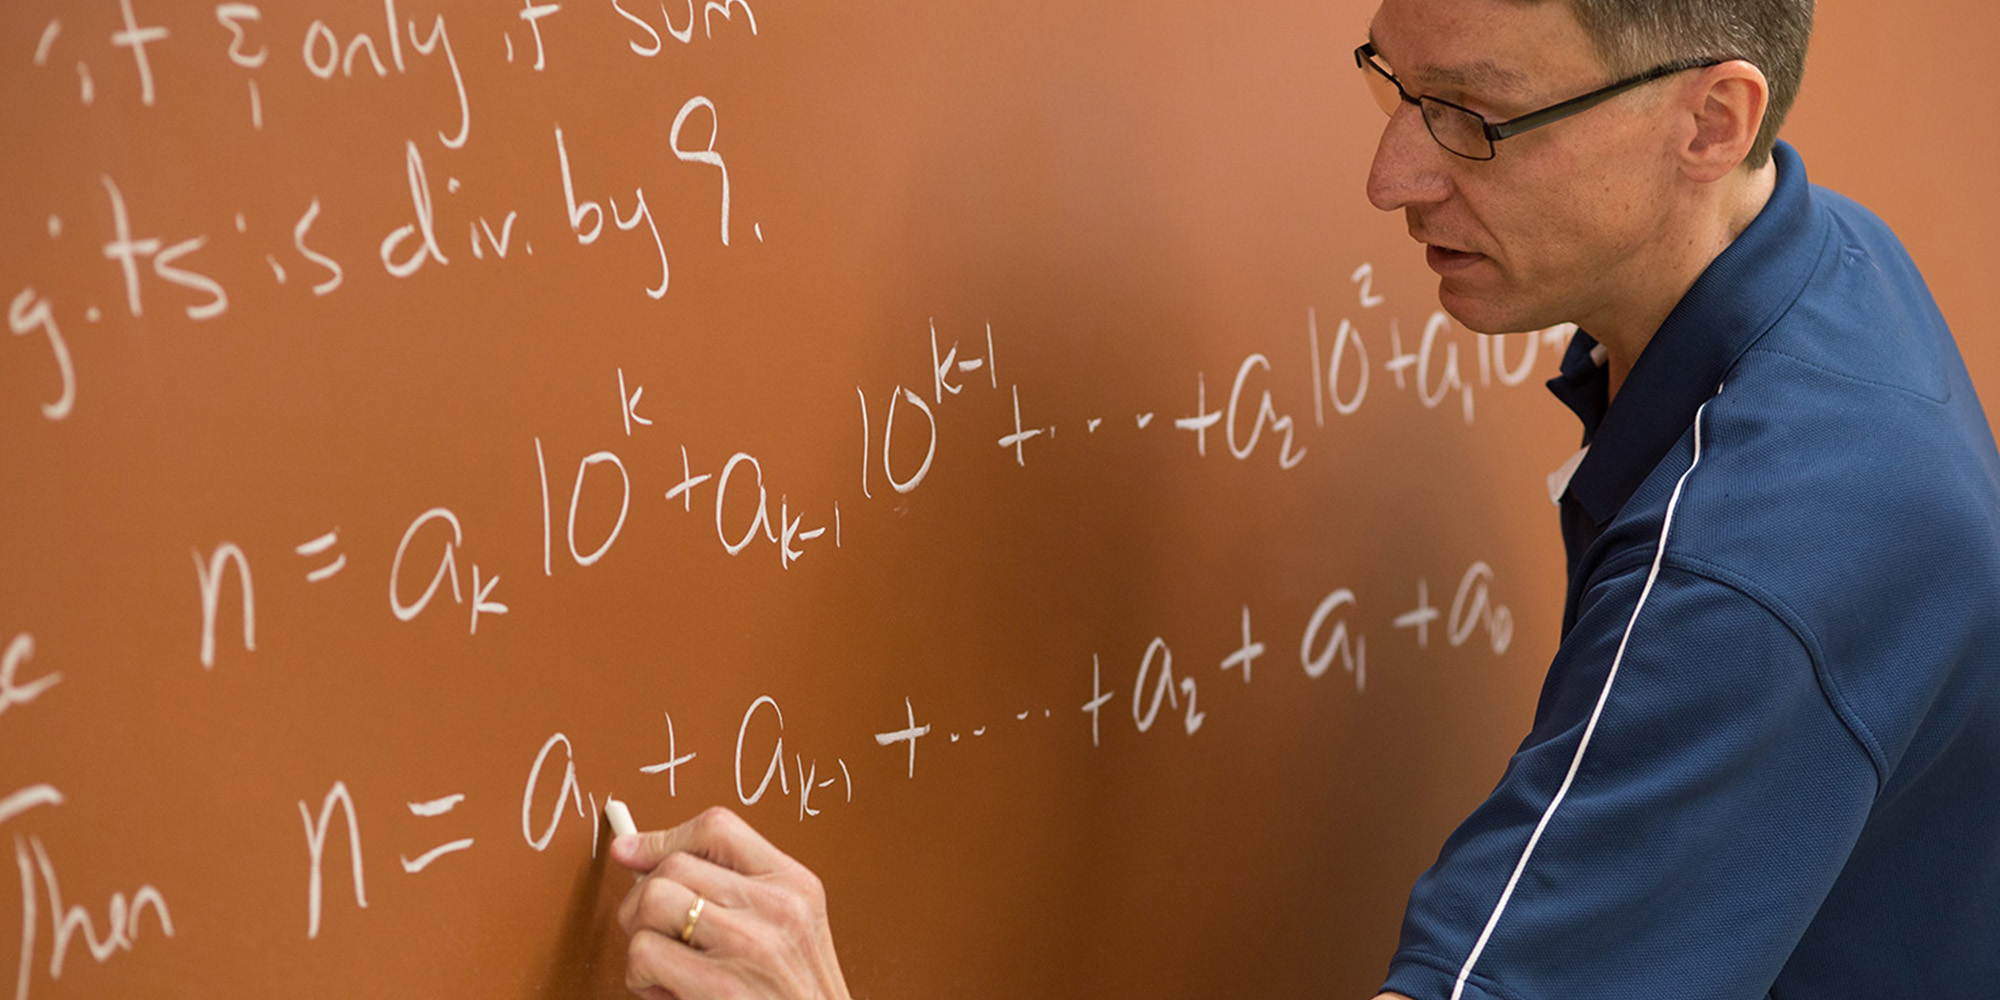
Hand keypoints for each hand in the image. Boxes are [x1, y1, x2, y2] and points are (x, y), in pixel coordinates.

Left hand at [611, 806, 851, 999]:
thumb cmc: (792, 996)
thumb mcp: (786, 927)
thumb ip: (730, 889)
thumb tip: (641, 854)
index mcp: (795, 885)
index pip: (718, 828)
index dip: (664, 837)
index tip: (632, 852)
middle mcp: (776, 908)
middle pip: (674, 866)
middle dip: (643, 898)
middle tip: (655, 930)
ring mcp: (749, 944)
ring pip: (652, 900)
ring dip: (640, 935)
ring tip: (664, 962)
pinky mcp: (721, 986)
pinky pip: (644, 952)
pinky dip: (640, 977)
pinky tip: (666, 990)